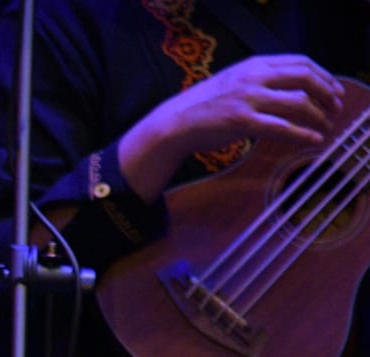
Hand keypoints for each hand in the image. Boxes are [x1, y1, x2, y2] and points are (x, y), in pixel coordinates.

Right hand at [122, 54, 345, 200]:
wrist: (173, 123)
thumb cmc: (203, 107)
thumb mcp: (234, 83)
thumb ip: (260, 81)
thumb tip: (290, 91)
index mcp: (254, 64)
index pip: (301, 62)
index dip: (324, 76)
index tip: (333, 90)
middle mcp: (253, 77)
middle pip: (305, 77)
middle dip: (328, 93)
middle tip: (336, 107)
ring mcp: (248, 98)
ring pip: (298, 102)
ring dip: (319, 115)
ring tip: (326, 126)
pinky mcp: (242, 121)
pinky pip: (282, 127)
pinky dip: (303, 134)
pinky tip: (313, 139)